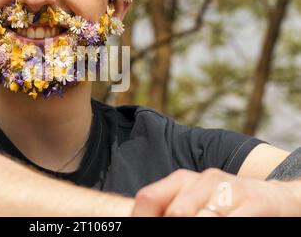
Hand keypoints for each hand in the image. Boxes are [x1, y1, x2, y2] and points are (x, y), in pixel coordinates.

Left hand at [132, 168, 300, 216]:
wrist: (271, 199)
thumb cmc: (223, 205)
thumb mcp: (192, 202)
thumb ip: (168, 210)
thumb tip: (141, 218)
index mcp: (182, 179)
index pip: (148, 197)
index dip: (142, 218)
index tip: (146, 229)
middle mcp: (203, 180)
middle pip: (174, 213)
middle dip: (171, 229)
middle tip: (180, 234)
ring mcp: (228, 190)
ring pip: (201, 219)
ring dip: (200, 231)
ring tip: (206, 230)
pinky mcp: (252, 202)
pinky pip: (229, 222)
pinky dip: (223, 230)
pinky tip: (226, 231)